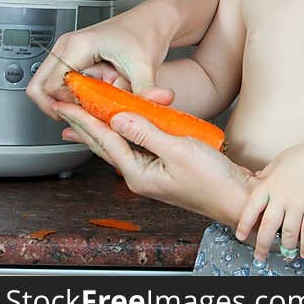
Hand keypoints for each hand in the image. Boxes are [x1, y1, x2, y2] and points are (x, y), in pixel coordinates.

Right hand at [27, 11, 174, 118]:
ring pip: (45, 84)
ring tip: (90, 104)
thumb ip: (145, 89)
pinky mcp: (73, 53)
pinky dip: (69, 92)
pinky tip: (92, 96)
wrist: (154, 19)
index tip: (88, 110)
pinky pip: (57, 79)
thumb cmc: (148, 33)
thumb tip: (153, 104)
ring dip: (64, 100)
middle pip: (38, 86)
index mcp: (79, 45)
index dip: (68, 104)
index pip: (51, 86)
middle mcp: (68, 45)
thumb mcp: (146, 65)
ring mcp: (68, 49)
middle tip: (82, 114)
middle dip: (58, 106)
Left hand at [54, 102, 253, 224]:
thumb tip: (119, 118)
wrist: (237, 198)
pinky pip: (141, 144)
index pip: (105, 141)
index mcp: (139, 174)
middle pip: (107, 145)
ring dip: (105, 127)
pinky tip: (127, 124)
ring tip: (86, 115)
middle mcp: (141, 175)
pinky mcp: (166, 166)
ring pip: (122, 144)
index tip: (68, 105)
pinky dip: (130, 130)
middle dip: (85, 125)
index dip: (85, 120)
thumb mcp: (180, 151)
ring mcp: (153, 172)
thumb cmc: (214, 181)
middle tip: (66, 108)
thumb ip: (148, 133)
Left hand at [234, 137, 303, 261]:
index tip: (240, 236)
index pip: (251, 207)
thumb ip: (267, 173)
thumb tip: (255, 177)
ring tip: (286, 255)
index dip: (244, 224)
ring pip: (289, 233)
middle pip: (268, 227)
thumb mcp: (280, 160)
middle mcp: (282, 196)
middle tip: (260, 257)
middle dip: (262, 246)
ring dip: (287, 248)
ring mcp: (299, 203)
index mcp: (270, 184)